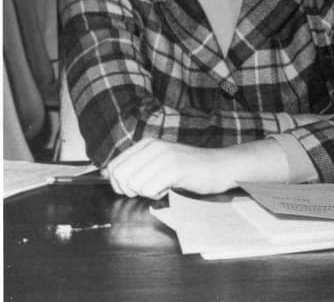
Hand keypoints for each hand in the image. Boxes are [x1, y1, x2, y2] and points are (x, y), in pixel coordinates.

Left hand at [104, 138, 235, 198]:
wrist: (221, 166)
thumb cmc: (189, 168)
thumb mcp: (158, 161)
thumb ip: (136, 165)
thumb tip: (107, 173)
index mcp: (147, 144)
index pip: (114, 166)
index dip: (118, 184)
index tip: (135, 187)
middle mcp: (154, 147)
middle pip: (120, 176)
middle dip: (130, 190)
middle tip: (148, 189)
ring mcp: (165, 156)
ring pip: (134, 184)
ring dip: (146, 192)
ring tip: (162, 186)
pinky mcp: (175, 168)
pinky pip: (149, 190)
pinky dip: (157, 195)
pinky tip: (169, 188)